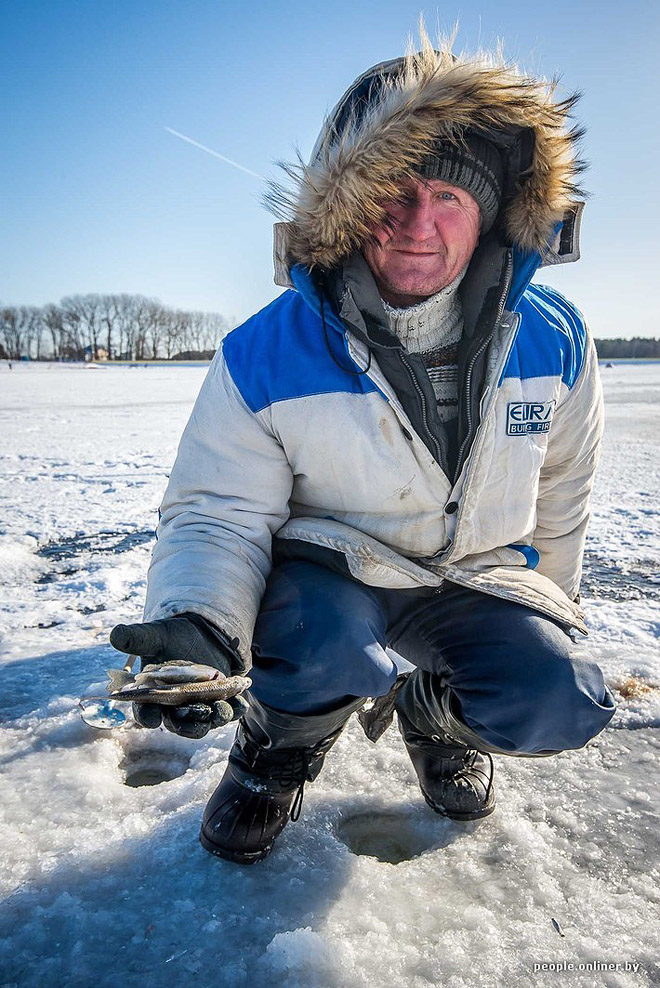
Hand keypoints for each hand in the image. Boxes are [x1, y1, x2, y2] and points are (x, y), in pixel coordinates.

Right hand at [109, 614, 248, 737]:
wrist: (200, 634)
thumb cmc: (171, 638)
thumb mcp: (155, 635)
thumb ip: (136, 638)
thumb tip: (114, 633)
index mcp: (153, 695)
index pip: (145, 712)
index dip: (147, 716)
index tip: (151, 717)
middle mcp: (174, 707)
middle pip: (178, 724)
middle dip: (188, 723)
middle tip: (197, 715)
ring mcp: (198, 706)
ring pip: (204, 722)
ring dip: (214, 719)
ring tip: (221, 710)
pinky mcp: (219, 701)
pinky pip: (227, 712)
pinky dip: (234, 710)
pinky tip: (241, 702)